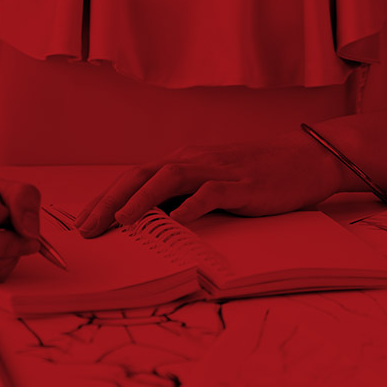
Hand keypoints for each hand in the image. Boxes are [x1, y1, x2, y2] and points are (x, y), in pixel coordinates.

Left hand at [76, 132, 346, 236]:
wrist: (304, 159)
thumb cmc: (257, 174)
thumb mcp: (211, 182)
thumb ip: (182, 195)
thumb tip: (145, 220)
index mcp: (184, 160)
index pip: (135, 176)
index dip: (105, 198)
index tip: (83, 222)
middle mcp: (195, 160)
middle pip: (142, 174)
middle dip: (110, 200)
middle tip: (87, 228)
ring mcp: (217, 170)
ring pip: (170, 177)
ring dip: (142, 199)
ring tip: (120, 220)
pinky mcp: (241, 184)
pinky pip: (211, 193)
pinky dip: (191, 206)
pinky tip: (176, 221)